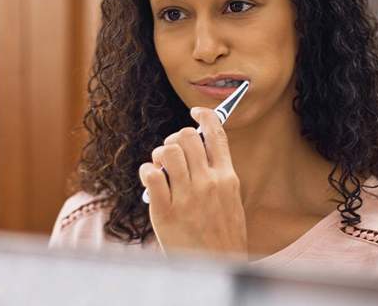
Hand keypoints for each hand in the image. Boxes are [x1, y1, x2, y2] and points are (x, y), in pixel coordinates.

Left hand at [138, 106, 247, 260]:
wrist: (215, 266)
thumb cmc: (221, 235)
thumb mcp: (230, 200)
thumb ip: (217, 174)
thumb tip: (198, 146)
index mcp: (227, 177)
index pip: (217, 133)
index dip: (204, 116)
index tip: (195, 111)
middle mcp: (208, 183)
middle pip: (187, 136)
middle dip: (176, 139)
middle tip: (173, 152)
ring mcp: (187, 197)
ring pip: (167, 151)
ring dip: (159, 155)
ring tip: (161, 168)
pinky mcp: (165, 211)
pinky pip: (151, 175)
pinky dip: (147, 172)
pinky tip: (151, 180)